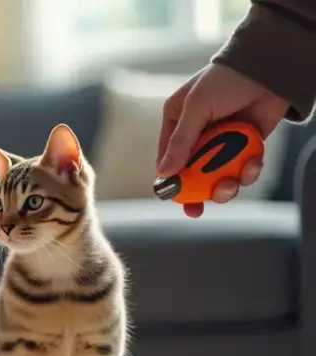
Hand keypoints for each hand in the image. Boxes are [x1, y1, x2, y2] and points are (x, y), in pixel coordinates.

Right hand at [156, 63, 287, 217]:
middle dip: (197, 192)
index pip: (167, 157)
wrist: (269, 68)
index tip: (173, 197)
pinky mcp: (247, 146)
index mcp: (177, 121)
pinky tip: (252, 163)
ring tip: (230, 184)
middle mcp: (198, 134)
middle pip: (192, 173)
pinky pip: (243, 168)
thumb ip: (181, 142)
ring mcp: (223, 142)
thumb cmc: (227, 79)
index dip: (169, 179)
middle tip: (197, 209)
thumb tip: (163, 173)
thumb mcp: (196, 108)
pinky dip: (248, 171)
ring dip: (224, 185)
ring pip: (218, 175)